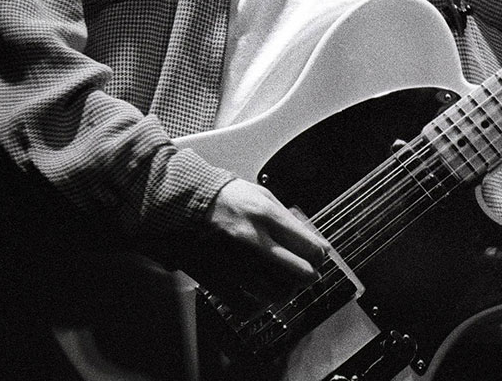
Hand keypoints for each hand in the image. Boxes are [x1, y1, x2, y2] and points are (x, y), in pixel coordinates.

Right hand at [180, 179, 333, 304]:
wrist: (181, 205)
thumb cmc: (222, 197)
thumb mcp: (260, 195)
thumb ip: (286, 218)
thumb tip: (310, 240)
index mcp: (266, 216)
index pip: (310, 246)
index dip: (320, 255)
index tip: (319, 256)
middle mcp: (253, 242)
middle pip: (300, 273)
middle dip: (309, 275)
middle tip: (307, 272)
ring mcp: (235, 264)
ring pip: (278, 293)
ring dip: (286, 290)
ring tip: (284, 282)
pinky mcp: (218, 280)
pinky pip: (248, 306)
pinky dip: (259, 305)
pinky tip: (260, 295)